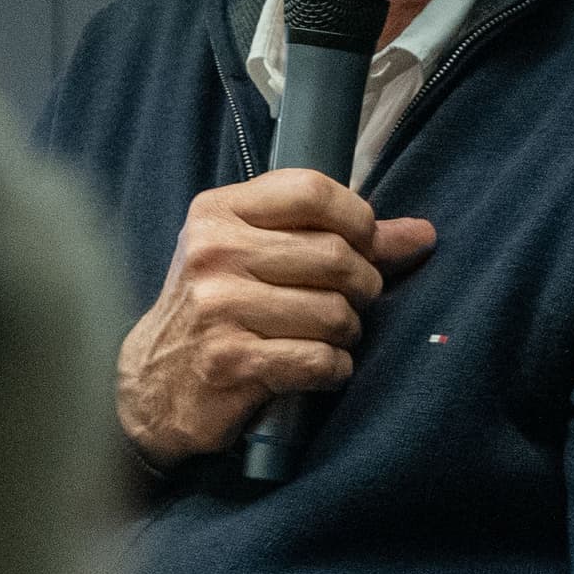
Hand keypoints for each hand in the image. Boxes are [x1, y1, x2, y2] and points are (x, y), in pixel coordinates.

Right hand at [116, 169, 436, 464]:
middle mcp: (214, 254)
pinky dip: (334, 369)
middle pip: (334, 255)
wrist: (152, 383)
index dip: (357, 219)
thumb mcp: (257, 256)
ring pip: (334, 312)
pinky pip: (319, 359)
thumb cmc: (217, 310)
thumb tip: (421, 234)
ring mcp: (218, 308)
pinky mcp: (230, 362)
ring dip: (348, 332)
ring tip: (329, 337)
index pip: (311, 191)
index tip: (363, 244)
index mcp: (218, 213)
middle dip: (362, 284)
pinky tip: (318, 368)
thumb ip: (337, 239)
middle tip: (353, 301)